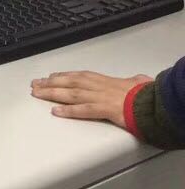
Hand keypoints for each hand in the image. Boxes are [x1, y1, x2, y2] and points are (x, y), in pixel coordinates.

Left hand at [30, 71, 150, 127]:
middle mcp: (98, 86)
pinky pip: (83, 110)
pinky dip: (68, 110)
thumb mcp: (138, 82)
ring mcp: (99, 97)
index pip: (77, 76)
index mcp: (104, 80)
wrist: (154, 102)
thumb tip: (138, 79)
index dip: (62, 77)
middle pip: (68, 83)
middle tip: (34, 85)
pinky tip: (55, 111)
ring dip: (52, 93)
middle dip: (50, 83)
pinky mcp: (104, 110)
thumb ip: (134, 80)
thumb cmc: (146, 93)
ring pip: (70, 94)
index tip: (49, 77)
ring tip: (37, 94)